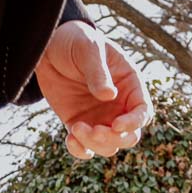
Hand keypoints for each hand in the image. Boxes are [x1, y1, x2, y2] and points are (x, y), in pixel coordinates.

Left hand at [35, 21, 151, 159]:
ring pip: (108, 146)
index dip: (134, 122)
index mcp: (130, 85)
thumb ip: (98, 72)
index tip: (116, 125)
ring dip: (95, 145)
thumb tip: (109, 96)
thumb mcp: (89, 49)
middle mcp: (119, 106)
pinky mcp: (80, 124)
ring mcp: (100, 118)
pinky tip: (70, 140)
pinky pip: (86, 148)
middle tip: (94, 131)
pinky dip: (80, 151)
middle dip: (113, 139)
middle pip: (129, 136)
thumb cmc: (76, 41)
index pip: (143, 111)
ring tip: (76, 129)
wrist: (49, 47)